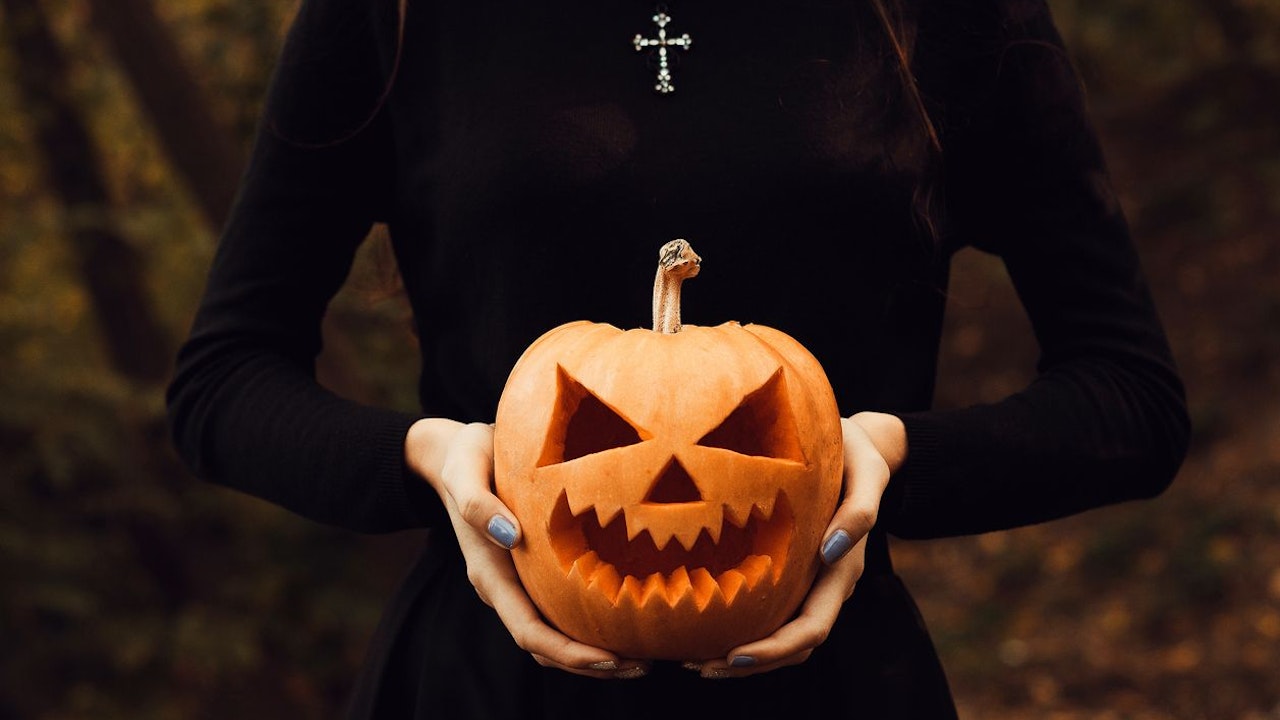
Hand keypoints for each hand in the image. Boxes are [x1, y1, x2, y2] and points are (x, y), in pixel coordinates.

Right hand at [404, 418, 649, 679]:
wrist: (458, 454)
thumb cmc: (467, 457)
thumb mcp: (466, 470)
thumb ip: (478, 503)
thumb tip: (511, 536)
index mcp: (489, 573)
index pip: (528, 631)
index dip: (568, 651)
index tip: (610, 658)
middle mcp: (504, 588)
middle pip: (546, 646)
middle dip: (592, 664)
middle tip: (643, 667)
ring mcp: (519, 584)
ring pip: (555, 636)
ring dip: (595, 654)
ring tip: (643, 657)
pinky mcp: (533, 573)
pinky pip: (562, 612)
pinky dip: (592, 626)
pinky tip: (627, 619)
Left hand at [684, 411, 904, 678]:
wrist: (857, 445)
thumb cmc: (857, 453)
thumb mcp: (868, 471)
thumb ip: (860, 509)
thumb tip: (830, 551)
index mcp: (842, 569)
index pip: (812, 628)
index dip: (775, 649)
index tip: (733, 654)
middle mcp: (826, 584)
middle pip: (792, 646)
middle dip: (748, 663)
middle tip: (695, 666)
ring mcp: (809, 580)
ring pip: (779, 635)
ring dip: (741, 655)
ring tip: (691, 659)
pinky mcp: (792, 570)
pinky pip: (769, 611)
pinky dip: (741, 626)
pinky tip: (703, 623)